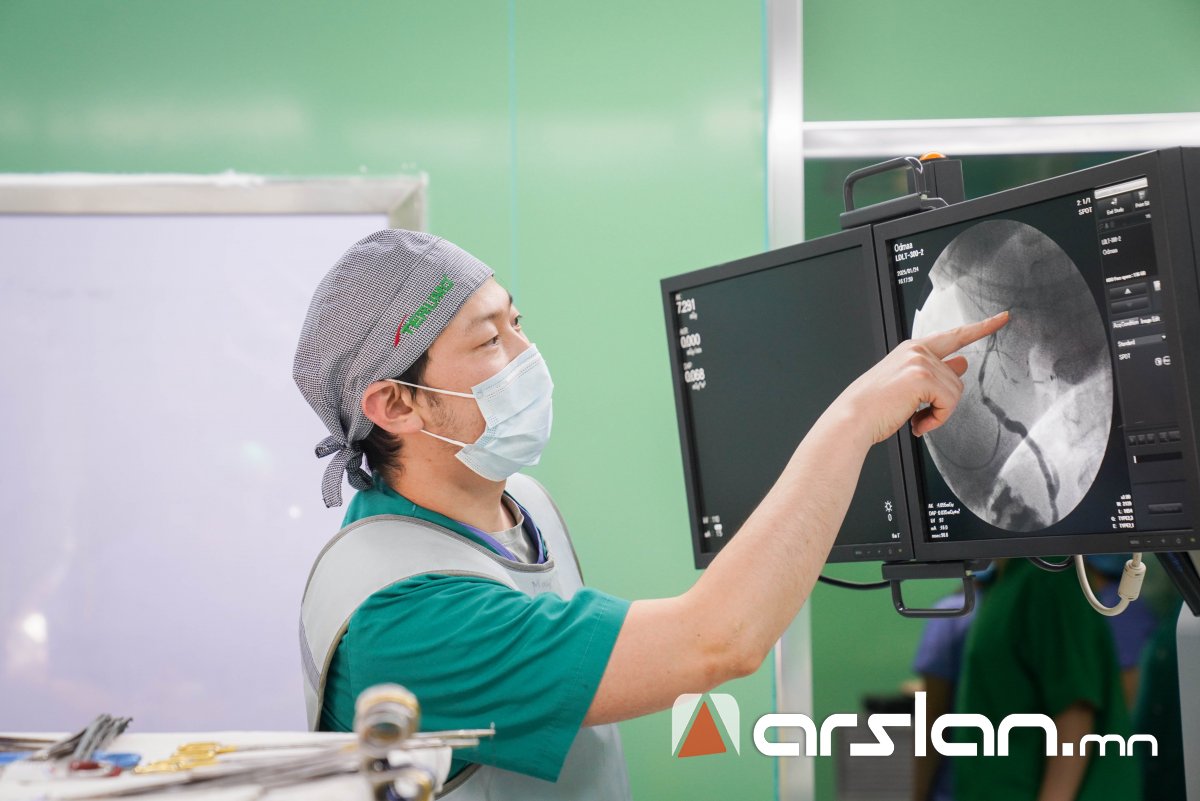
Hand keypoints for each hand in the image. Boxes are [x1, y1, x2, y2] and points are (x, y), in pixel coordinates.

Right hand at [840, 310, 1009, 444]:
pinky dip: (936, 419)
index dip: (980, 327)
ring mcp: (920, 361)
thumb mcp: (906, 385)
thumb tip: (961, 364)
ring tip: (912, 419)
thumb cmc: (872, 407)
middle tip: (918, 414)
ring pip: (955, 392)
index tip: (1002, 318)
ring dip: (938, 413)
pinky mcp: (923, 376)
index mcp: (911, 350)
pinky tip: (916, 422)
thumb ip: (935, 373)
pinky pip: (948, 403)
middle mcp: (917, 350)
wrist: (853, 418)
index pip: (954, 335)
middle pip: (957, 378)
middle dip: (943, 401)